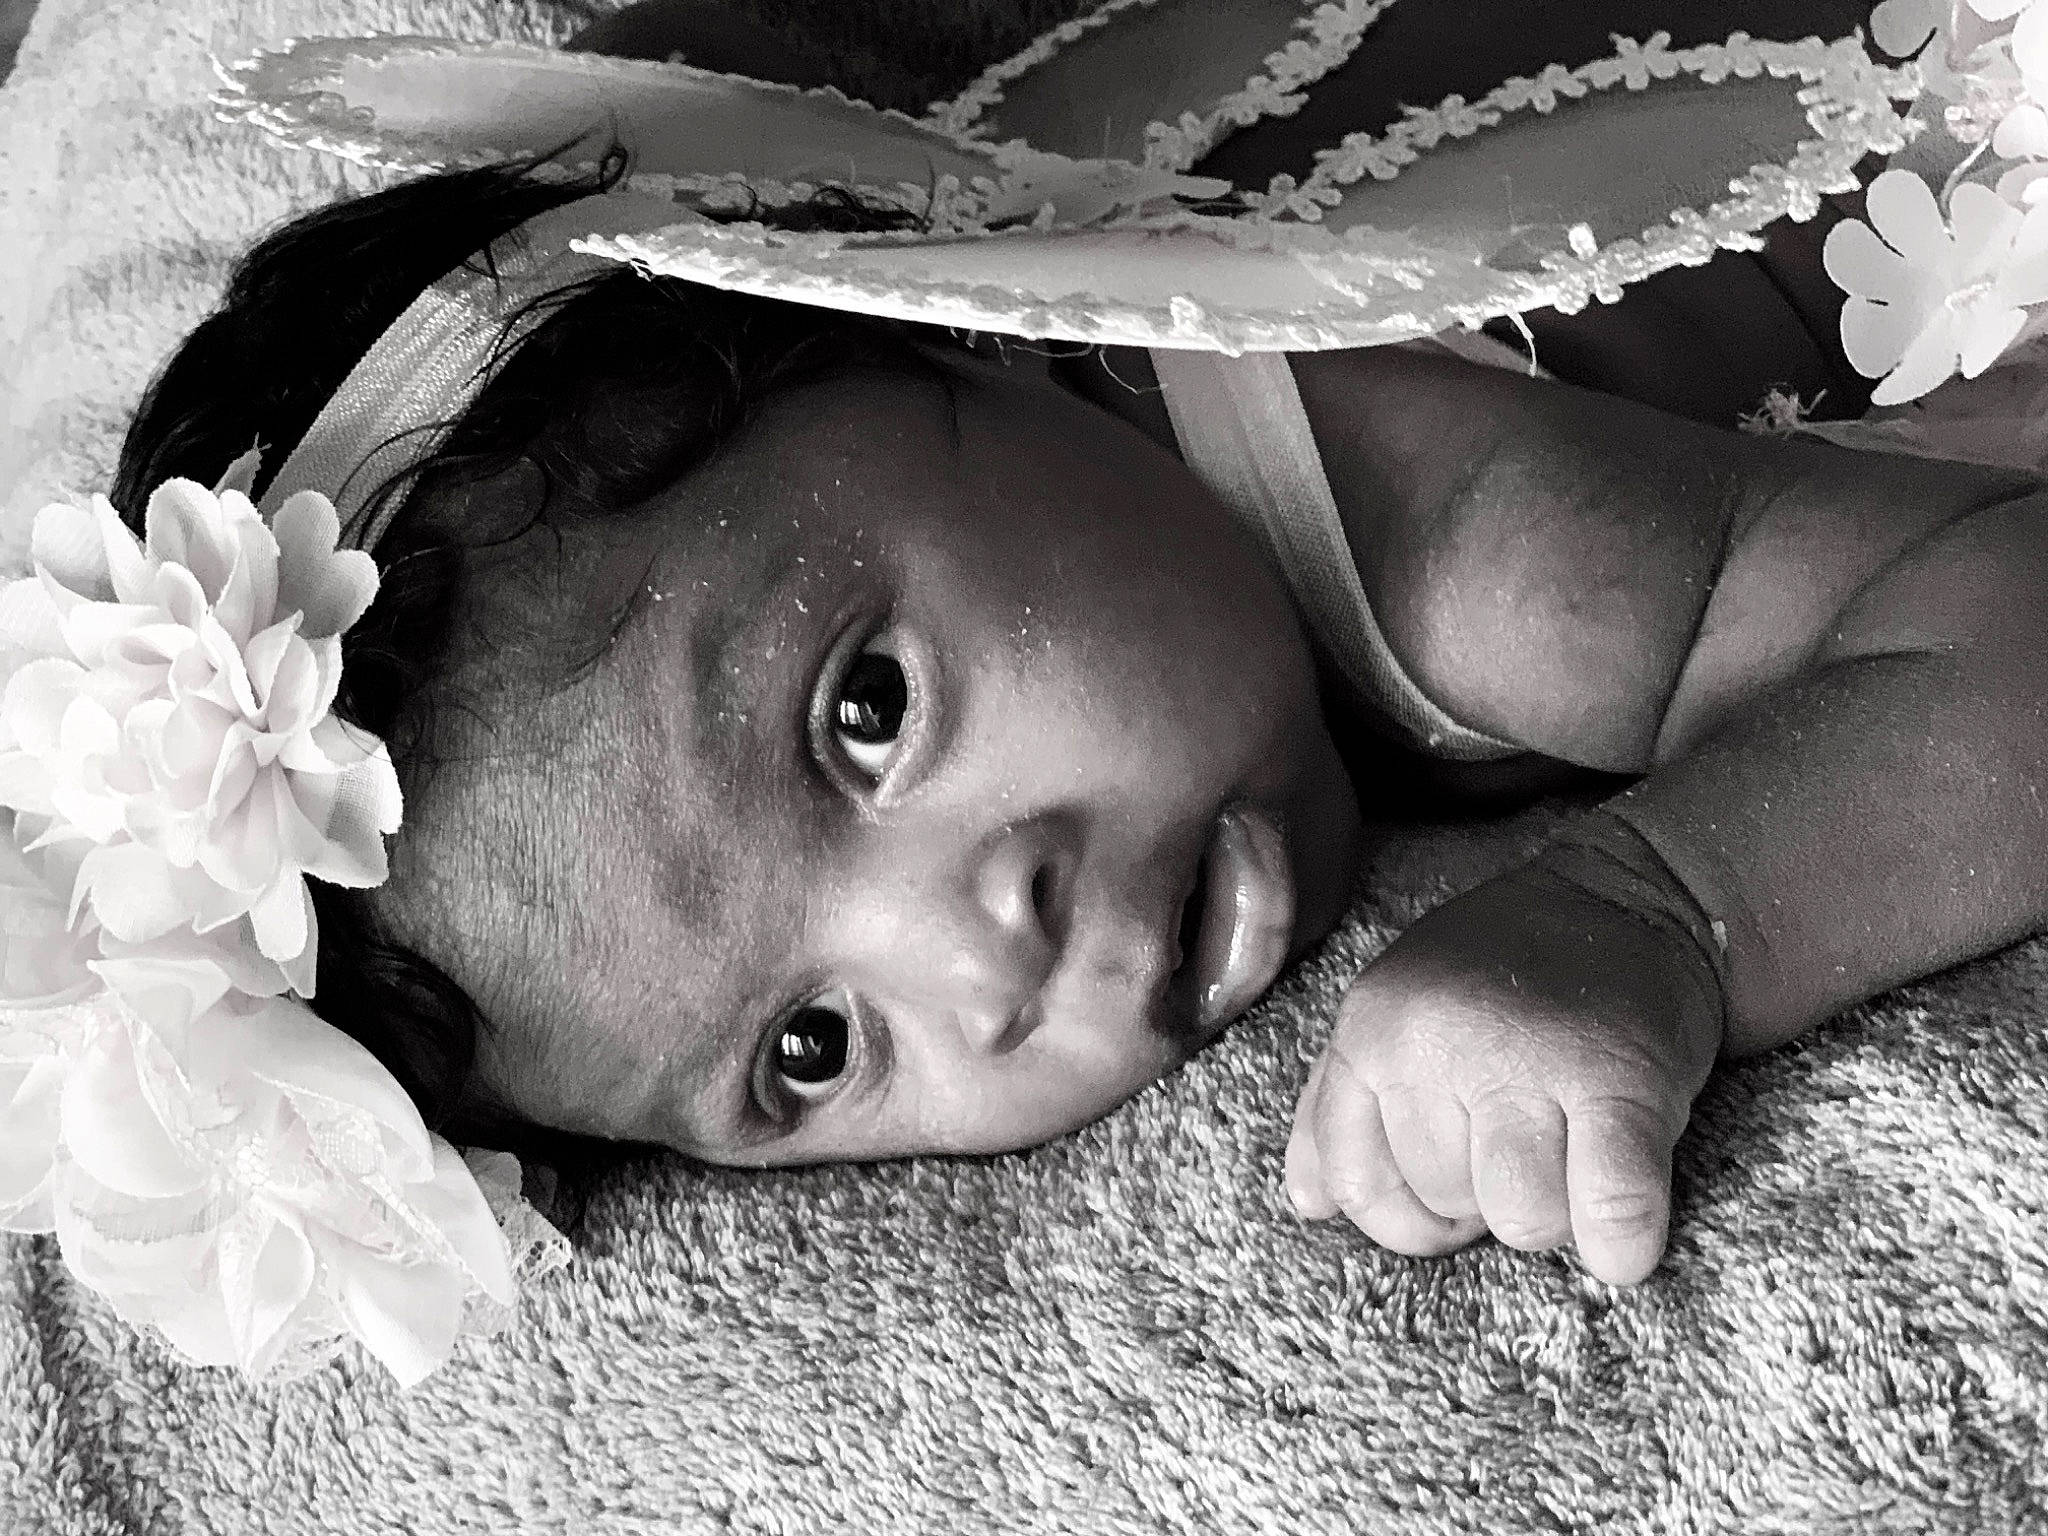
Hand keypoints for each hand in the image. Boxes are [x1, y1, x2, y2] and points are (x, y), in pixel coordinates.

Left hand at [1285, 822, 1726, 1284]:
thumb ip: (1338, 1103)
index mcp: (1373, 1027)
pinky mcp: (1625, 1084)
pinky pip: (1612, 1211)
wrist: (1626, 896)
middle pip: (1444, 1204)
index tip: (1453, 1184)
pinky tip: (1622, 1230)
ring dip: (1555, 1214)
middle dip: (1486, 1195)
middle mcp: (1436, 1041)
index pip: (1356, 1184)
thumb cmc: (1505, 973)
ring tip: (1573, 1154)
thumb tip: (1309, 1203)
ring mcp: (1529, 1060)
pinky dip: (1621, 1243)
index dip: (1408, 1212)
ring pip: (1519, 1219)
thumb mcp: (1394, 1010)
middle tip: (1525, 1134)